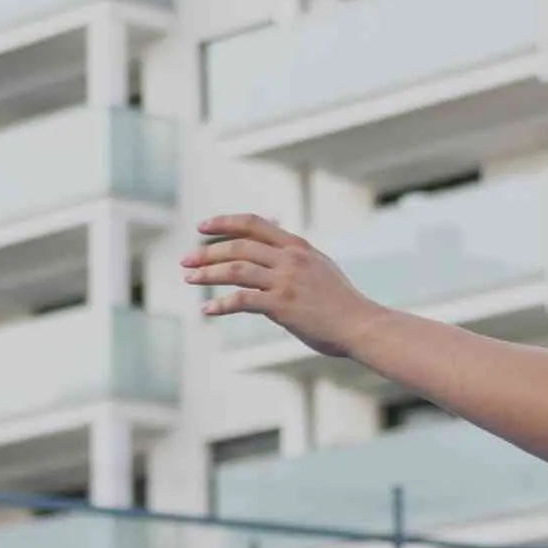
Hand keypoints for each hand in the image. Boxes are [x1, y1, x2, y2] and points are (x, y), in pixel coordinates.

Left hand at [181, 215, 381, 358]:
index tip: (202, 227)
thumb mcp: (320, 266)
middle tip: (186, 261)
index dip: (224, 222)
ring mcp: (286, 281)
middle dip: (207, 252)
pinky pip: (242, 301)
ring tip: (189, 279)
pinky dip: (221, 304)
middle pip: (238, 246)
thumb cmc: (341, 302)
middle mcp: (290, 258)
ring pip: (235, 269)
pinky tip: (207, 310)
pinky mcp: (282, 305)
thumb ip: (295, 255)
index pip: (253, 224)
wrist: (361, 325)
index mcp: (297, 246)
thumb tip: (275, 245)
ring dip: (207, 274)